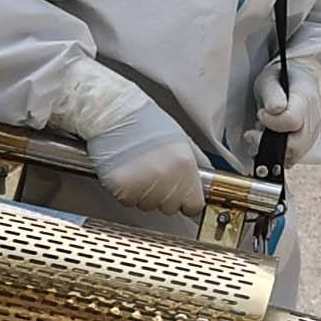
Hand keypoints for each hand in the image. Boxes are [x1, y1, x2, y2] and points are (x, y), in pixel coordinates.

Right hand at [78, 102, 204, 212]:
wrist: (114, 113)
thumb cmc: (145, 121)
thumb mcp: (181, 138)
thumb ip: (197, 162)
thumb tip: (206, 178)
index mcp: (185, 165)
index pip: (193, 205)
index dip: (186, 200)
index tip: (180, 194)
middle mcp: (166, 178)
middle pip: (170, 207)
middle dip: (164, 195)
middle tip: (153, 172)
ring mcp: (143, 184)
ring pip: (147, 205)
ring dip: (143, 193)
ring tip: (138, 168)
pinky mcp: (121, 188)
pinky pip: (127, 201)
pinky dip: (125, 191)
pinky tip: (126, 171)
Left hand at [252, 60, 320, 159]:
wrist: (301, 79)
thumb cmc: (283, 78)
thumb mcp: (270, 78)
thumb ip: (271, 93)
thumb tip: (273, 110)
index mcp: (305, 98)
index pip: (292, 121)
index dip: (271, 122)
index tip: (261, 114)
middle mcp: (313, 118)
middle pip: (295, 145)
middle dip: (268, 143)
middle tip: (253, 133)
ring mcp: (313, 132)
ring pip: (294, 156)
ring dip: (273, 150)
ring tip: (262, 134)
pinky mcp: (308, 142)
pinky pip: (294, 157)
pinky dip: (279, 153)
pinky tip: (270, 140)